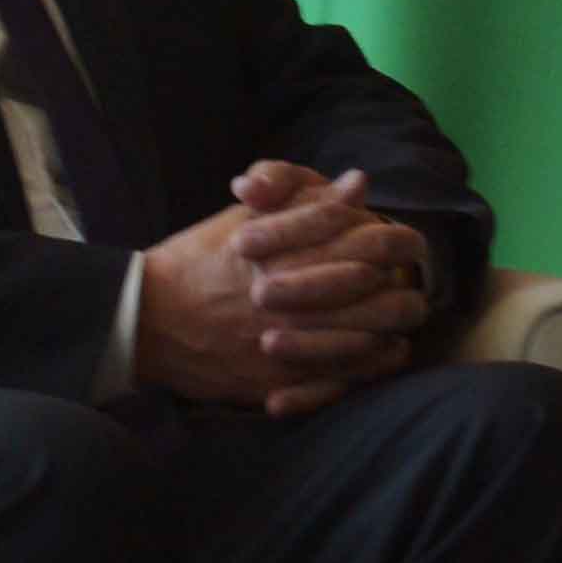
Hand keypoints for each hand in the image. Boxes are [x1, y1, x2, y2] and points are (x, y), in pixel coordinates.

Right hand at [140, 167, 426, 415]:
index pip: (362, 239)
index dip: (395, 238)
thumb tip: (357, 183)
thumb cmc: (196, 261)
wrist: (145, 321)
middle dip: (403, 283)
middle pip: (373, 290)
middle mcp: (289, 295)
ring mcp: (285, 341)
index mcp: (283, 250)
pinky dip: (370, 365)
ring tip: (407, 315)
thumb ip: (303, 203)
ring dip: (393, 324)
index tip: (409, 241)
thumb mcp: (243, 219)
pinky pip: (338, 377)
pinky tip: (385, 353)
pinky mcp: (276, 379)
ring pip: (363, 336)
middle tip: (416, 281)